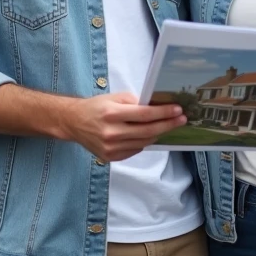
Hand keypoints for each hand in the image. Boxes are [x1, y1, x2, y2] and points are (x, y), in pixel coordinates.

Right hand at [59, 92, 187, 161]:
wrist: (73, 122)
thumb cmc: (96, 107)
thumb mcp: (114, 97)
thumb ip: (135, 102)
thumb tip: (156, 107)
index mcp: (112, 114)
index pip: (145, 115)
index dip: (164, 113)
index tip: (178, 110)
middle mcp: (111, 133)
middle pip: (147, 131)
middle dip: (168, 125)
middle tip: (181, 120)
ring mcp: (110, 148)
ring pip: (143, 143)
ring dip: (158, 134)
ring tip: (168, 126)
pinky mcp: (110, 157)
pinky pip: (134, 151)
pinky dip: (144, 143)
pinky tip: (149, 135)